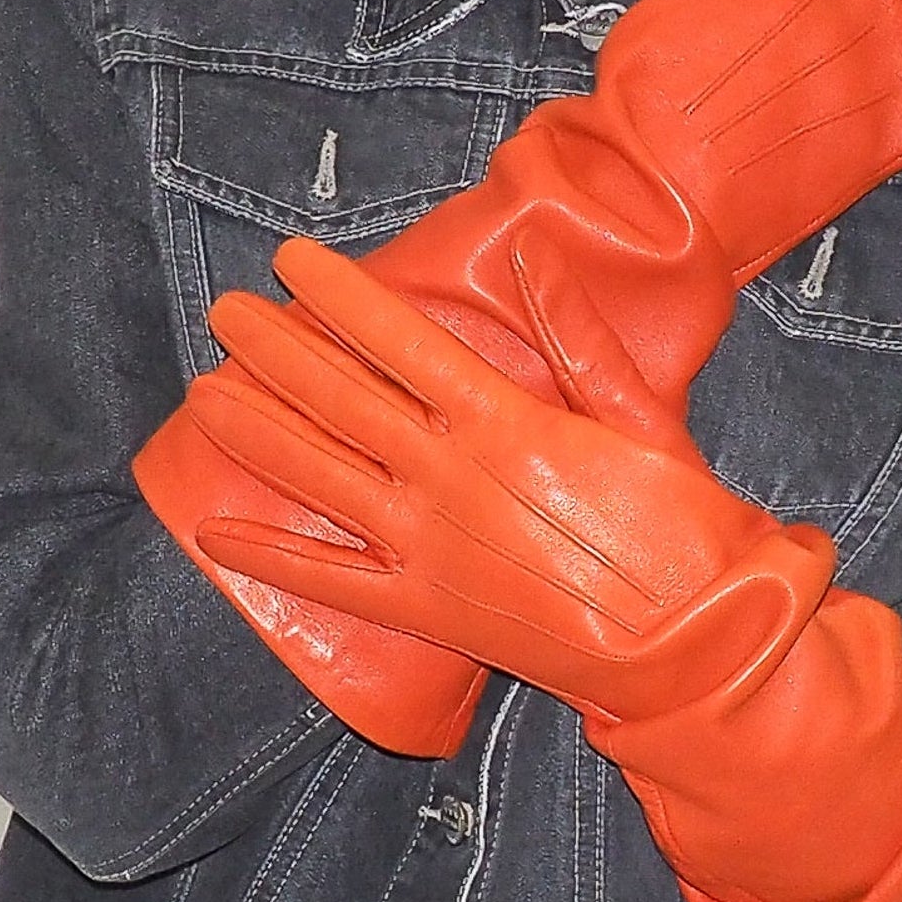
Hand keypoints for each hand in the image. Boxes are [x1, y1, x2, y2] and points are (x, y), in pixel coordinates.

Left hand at [192, 233, 901, 901]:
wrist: (697, 649)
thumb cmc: (683, 526)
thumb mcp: (642, 414)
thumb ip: (579, 334)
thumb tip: (534, 252)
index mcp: (507, 421)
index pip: (400, 342)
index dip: (340, 297)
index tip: (292, 259)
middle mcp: (453, 478)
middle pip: (343, 399)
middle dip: (277, 349)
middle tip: (225, 310)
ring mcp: (432, 547)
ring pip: (321, 477)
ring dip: (259, 431)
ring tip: (204, 392)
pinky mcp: (429, 611)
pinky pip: (333, 583)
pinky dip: (272, 557)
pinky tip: (215, 529)